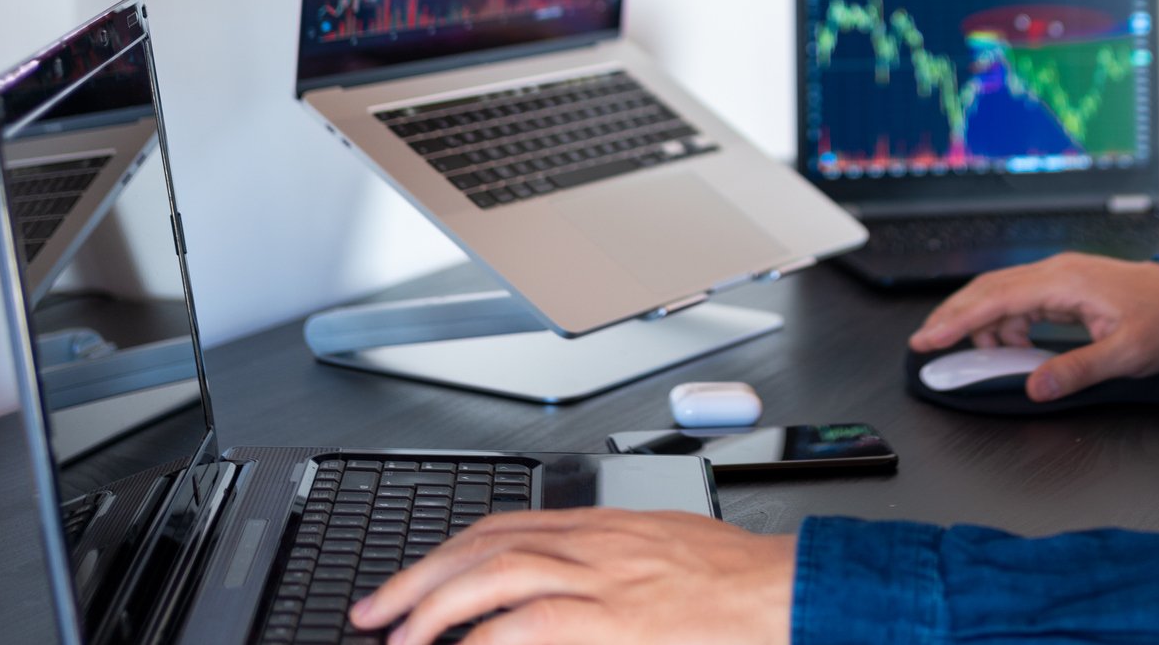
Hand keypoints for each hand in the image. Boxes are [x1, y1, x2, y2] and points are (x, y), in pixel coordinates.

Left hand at [348, 507, 795, 644]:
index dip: (448, 551)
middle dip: (419, 579)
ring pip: (494, 573)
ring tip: (399, 640)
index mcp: (604, 525)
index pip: (504, 525)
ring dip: (434, 607)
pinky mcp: (614, 620)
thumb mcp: (665, 551)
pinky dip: (486, 639)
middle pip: (484, 545)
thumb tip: (571, 585)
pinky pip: (531, 622)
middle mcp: (594, 543)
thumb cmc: (736, 581)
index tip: (412, 579)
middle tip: (375, 613)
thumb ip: (613, 562)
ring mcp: (602, 579)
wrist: (783, 592)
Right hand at [909, 251, 1158, 401]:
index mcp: (1065, 282)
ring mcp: (1058, 277)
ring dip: (983, 325)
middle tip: (925, 343)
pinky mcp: (1063, 287)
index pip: (996, 298)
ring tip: (985, 359)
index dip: (958, 320)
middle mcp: (1055, 272)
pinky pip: (1019, 301)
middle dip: (953, 317)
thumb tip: (1034, 386)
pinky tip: (1013, 348)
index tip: (928, 338)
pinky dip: (1006, 325)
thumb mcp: (1127, 354)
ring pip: (1000, 295)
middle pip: (988, 289)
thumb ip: (1077, 370)